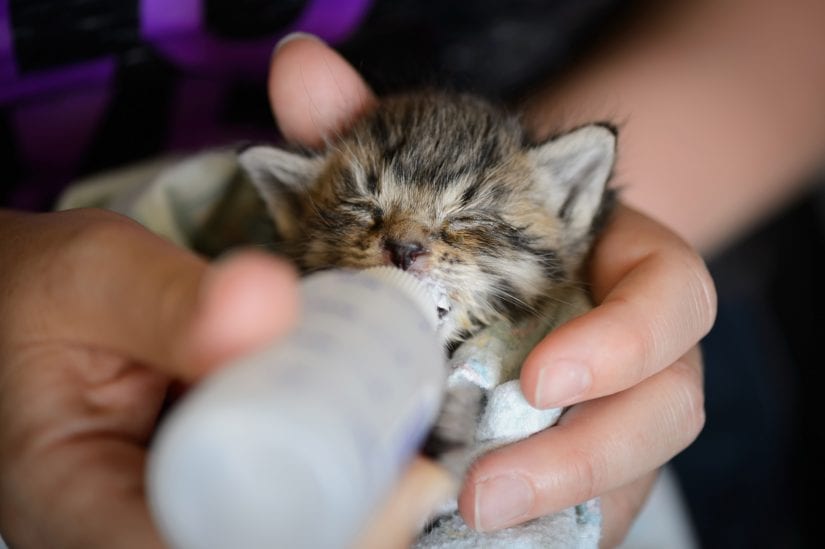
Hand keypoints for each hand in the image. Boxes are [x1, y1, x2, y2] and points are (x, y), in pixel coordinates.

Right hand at [0, 37, 450, 548]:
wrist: (20, 303)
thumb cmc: (39, 294)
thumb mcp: (95, 277)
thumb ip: (169, 296)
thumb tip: (269, 310)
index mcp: (73, 506)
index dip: (311, 540)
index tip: (394, 491)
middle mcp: (116, 533)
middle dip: (344, 534)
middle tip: (416, 482)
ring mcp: (153, 519)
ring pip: (263, 540)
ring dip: (342, 517)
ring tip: (405, 471)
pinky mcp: (189, 492)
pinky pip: (261, 509)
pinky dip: (319, 488)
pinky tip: (365, 457)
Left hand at [269, 35, 714, 547]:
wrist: (478, 278)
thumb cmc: (456, 224)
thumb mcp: (416, 173)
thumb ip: (366, 126)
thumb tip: (298, 63)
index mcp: (619, 265)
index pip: (672, 293)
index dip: (632, 335)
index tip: (544, 373)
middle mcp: (633, 345)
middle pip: (670, 399)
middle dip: (594, 448)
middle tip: (489, 484)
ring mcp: (615, 412)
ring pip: (637, 465)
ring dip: (563, 496)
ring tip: (474, 513)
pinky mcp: (589, 469)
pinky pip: (592, 506)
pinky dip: (548, 521)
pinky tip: (471, 529)